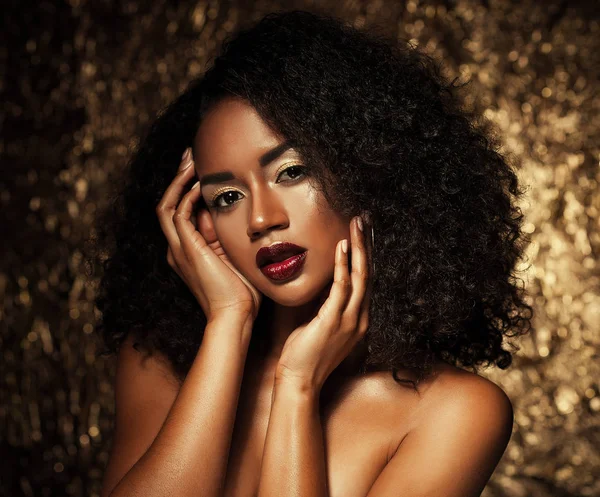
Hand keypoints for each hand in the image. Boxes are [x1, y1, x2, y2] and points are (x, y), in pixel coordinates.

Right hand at [156, 148, 262, 322]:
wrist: (237, 314)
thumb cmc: (243, 289)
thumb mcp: (235, 253)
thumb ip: (229, 234)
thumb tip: (233, 209)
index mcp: (189, 249)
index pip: (182, 210)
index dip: (188, 187)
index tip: (203, 168)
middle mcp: (178, 247)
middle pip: (168, 203)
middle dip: (179, 177)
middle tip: (191, 154)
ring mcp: (178, 248)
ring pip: (166, 205)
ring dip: (178, 181)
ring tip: (191, 159)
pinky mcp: (185, 249)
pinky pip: (177, 214)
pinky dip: (186, 195)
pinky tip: (201, 181)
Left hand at [275, 214, 372, 391]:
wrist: (299, 381)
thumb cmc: (305, 353)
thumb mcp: (320, 324)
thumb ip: (326, 303)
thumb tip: (319, 280)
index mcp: (358, 319)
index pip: (366, 281)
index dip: (365, 255)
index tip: (361, 234)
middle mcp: (360, 318)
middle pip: (369, 274)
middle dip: (367, 245)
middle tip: (364, 220)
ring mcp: (350, 320)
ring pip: (361, 277)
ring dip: (359, 248)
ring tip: (356, 225)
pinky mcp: (334, 321)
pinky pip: (342, 288)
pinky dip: (343, 265)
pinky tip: (341, 247)